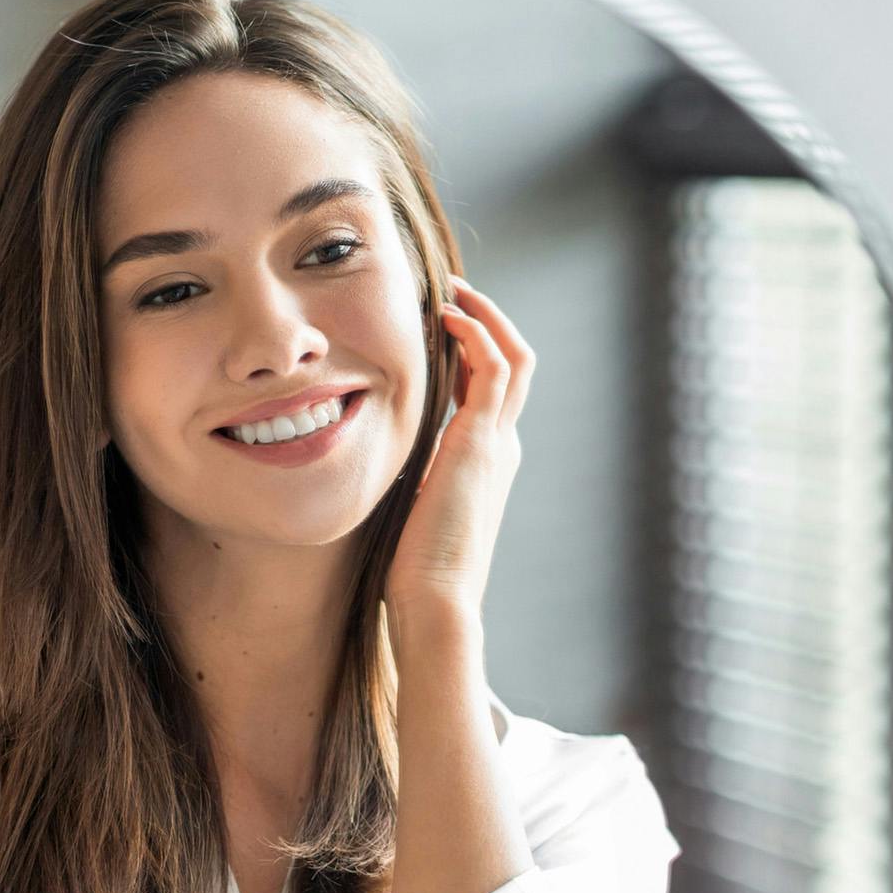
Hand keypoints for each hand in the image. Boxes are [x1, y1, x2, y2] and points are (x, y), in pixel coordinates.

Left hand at [384, 275, 535, 635]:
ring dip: (486, 317)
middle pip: (514, 366)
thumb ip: (408, 481)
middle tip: (452, 295)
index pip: (487, 393)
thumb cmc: (414, 570)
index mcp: (483, 464)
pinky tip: (449, 317)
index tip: (438, 330)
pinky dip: (478, 334)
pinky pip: (495, 367)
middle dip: (486, 324)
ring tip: (453, 293)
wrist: (436, 599)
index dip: (468, 355)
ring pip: (514, 357)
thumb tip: (377, 470)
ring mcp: (497, 442)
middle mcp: (499, 447)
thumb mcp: (410, 511)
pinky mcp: (483, 441)